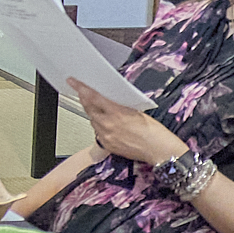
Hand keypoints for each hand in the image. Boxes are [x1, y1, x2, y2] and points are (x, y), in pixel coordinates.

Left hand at [72, 81, 187, 167]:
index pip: (93, 97)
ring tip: (96, 108)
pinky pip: (98, 132)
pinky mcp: (107, 145)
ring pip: (92, 121)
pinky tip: (105, 124)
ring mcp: (106, 136)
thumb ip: (119, 106)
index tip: (73, 82)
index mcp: (116, 113)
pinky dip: (100, 126)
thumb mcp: (136, 112)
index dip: (81, 88)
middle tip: (82, 93)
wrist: (160, 150)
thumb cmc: (154, 131)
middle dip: (85, 100)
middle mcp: (108, 125)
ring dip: (93, 113)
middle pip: (89, 109)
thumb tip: (109, 101)